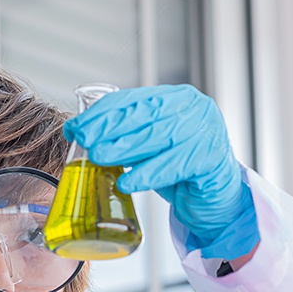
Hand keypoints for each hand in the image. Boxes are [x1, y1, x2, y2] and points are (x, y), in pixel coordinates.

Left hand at [62, 84, 259, 260]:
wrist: (214, 194)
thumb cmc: (177, 165)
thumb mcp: (147, 144)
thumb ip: (122, 134)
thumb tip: (77, 131)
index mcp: (175, 97)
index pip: (133, 98)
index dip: (103, 112)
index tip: (78, 126)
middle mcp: (193, 108)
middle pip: (146, 114)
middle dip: (110, 127)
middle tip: (85, 141)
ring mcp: (207, 130)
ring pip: (159, 137)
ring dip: (124, 148)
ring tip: (99, 159)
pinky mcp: (212, 158)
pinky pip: (174, 166)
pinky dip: (147, 174)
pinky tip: (127, 182)